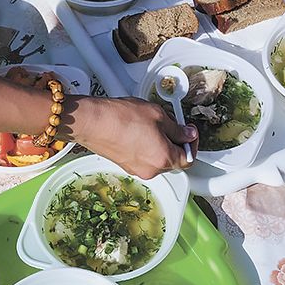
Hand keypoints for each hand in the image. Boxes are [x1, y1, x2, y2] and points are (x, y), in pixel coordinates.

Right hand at [72, 97, 197, 178]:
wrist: (93, 122)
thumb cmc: (121, 117)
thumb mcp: (158, 115)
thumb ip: (177, 128)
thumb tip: (187, 134)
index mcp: (164, 158)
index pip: (188, 159)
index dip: (192, 143)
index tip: (188, 131)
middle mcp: (151, 170)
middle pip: (173, 161)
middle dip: (175, 143)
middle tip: (171, 125)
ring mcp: (136, 169)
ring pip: (157, 159)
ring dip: (160, 145)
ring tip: (151, 125)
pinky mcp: (125, 165)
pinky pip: (143, 159)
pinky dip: (146, 148)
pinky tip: (139, 131)